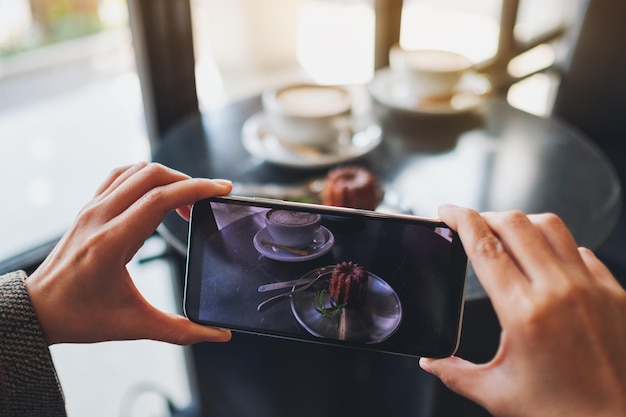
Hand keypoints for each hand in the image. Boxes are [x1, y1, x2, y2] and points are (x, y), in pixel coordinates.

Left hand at [25, 162, 232, 345]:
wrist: (38, 311)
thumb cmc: (80, 317)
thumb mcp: (135, 325)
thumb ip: (181, 330)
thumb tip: (218, 335)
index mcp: (111, 242)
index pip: (159, 198)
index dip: (195, 189)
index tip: (221, 188)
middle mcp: (100, 217)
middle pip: (151, 176)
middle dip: (187, 181)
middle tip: (206, 201)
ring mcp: (92, 209)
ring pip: (135, 171)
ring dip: (166, 178)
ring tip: (184, 202)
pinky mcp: (89, 209)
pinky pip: (120, 177)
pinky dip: (145, 178)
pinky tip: (157, 196)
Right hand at [420, 205, 625, 416]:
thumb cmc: (564, 413)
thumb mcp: (498, 394)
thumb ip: (455, 373)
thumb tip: (429, 361)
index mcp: (524, 314)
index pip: (485, 247)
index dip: (461, 220)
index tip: (448, 211)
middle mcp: (560, 291)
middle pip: (515, 224)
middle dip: (486, 215)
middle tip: (471, 223)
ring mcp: (592, 287)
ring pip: (551, 225)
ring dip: (522, 223)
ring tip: (507, 234)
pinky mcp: (614, 292)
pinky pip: (581, 249)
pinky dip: (557, 246)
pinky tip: (547, 263)